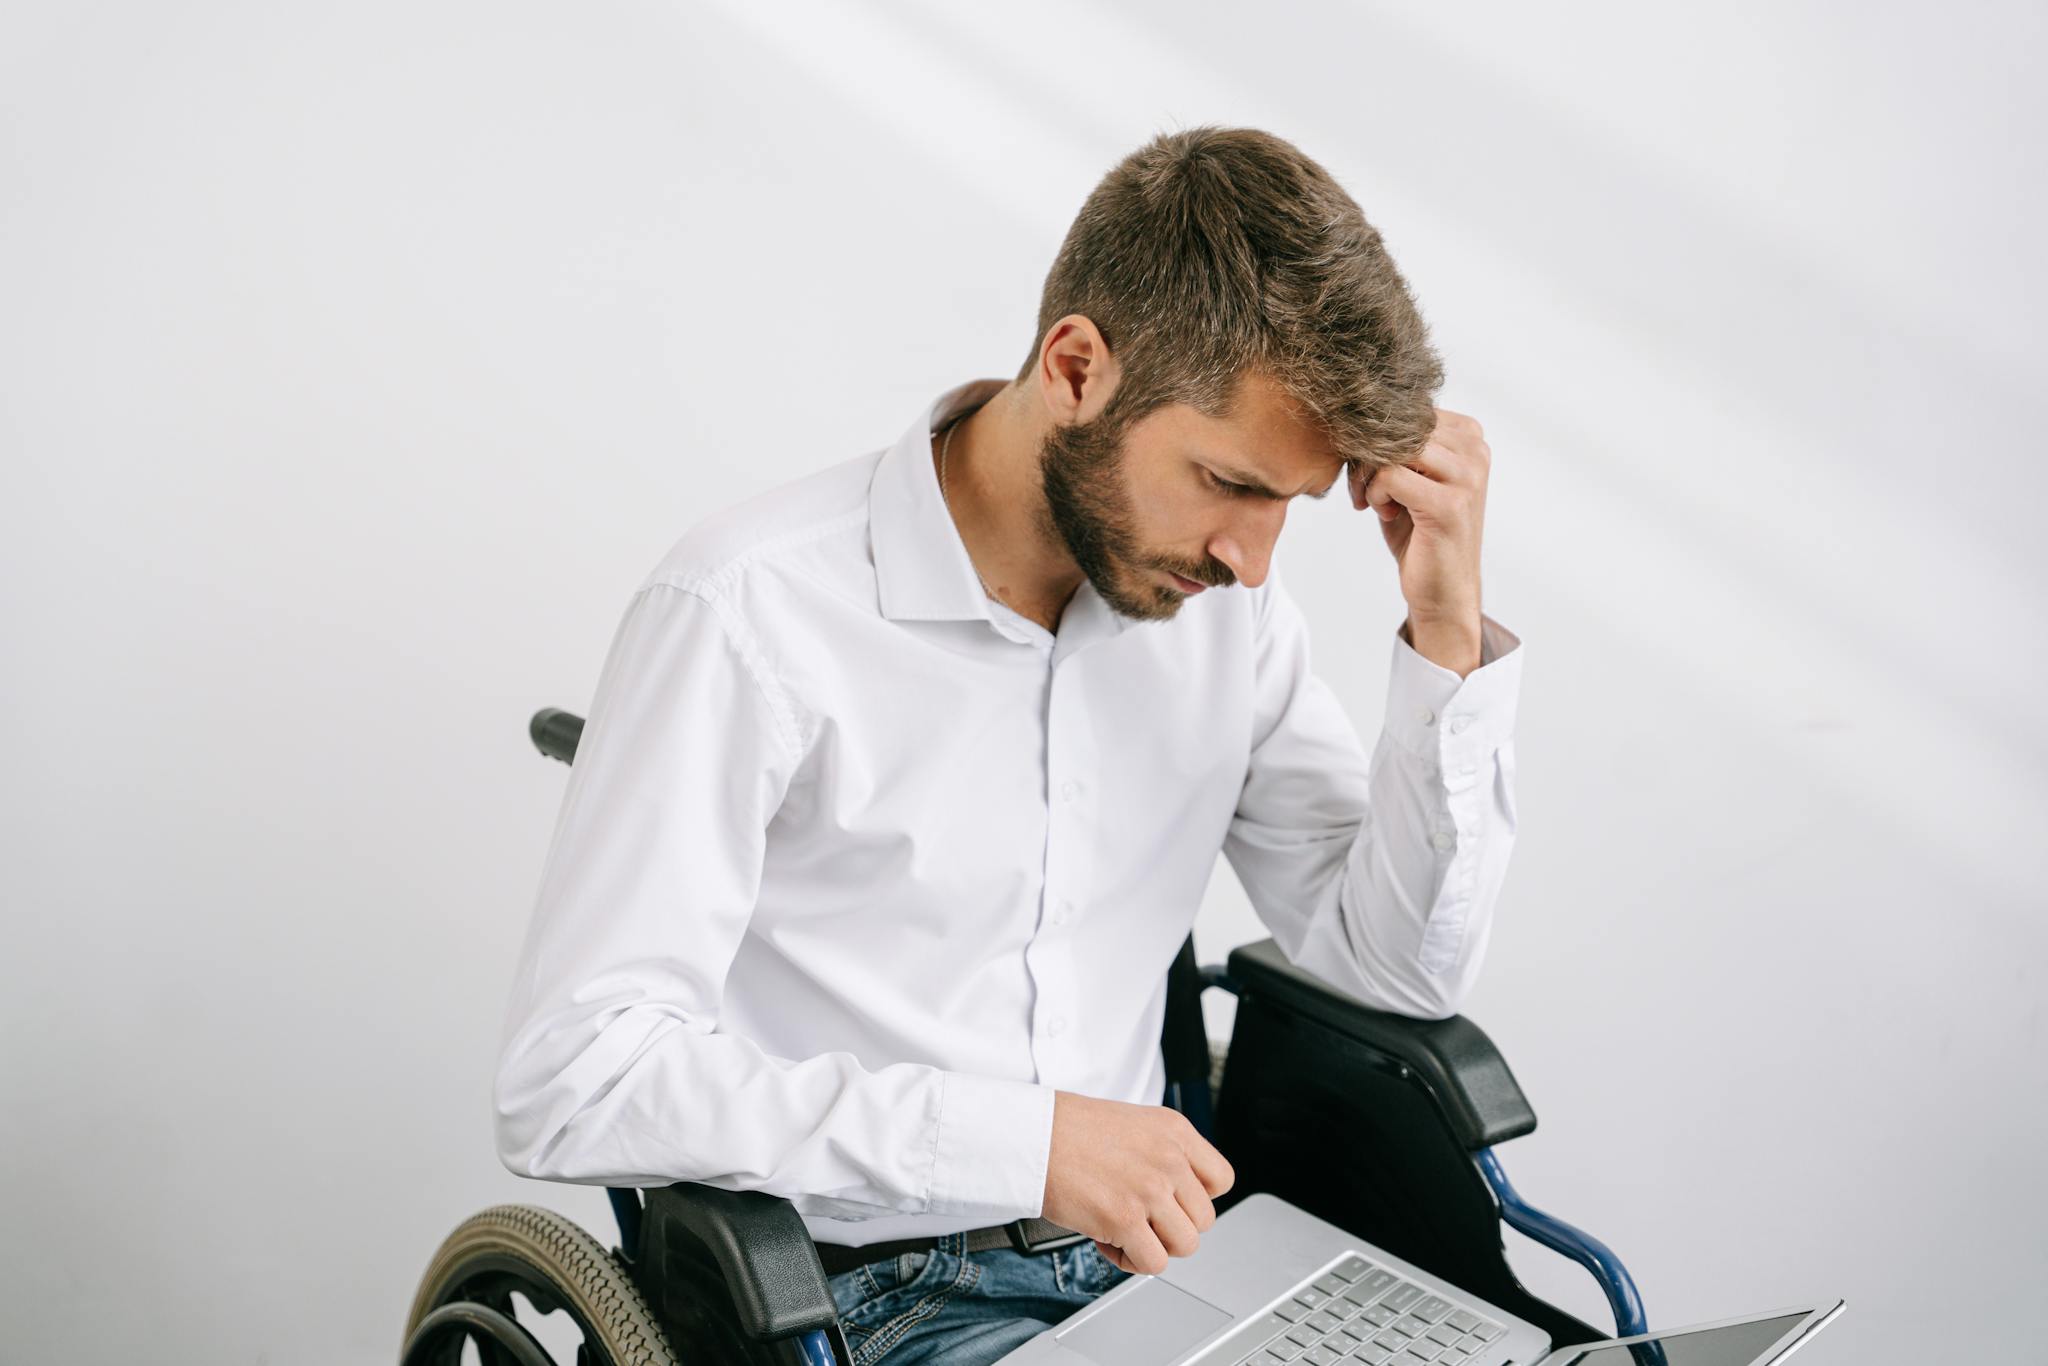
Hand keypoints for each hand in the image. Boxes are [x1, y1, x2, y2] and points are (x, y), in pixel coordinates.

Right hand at [1039, 1090, 1234, 1275]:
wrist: (1033, 1134)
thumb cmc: (1071, 1130)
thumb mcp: (1135, 1123)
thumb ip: (1164, 1154)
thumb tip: (1177, 1198)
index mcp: (1175, 1131)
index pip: (1221, 1180)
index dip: (1198, 1198)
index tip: (1174, 1200)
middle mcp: (1169, 1159)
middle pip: (1204, 1220)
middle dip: (1172, 1227)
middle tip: (1141, 1219)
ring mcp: (1149, 1189)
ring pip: (1186, 1245)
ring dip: (1156, 1247)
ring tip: (1127, 1233)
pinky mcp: (1125, 1219)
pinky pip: (1153, 1263)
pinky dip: (1133, 1262)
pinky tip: (1111, 1243)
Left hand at [1349, 408, 1490, 657]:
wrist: (1442, 589)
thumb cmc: (1419, 532)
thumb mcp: (1409, 477)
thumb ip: (1394, 444)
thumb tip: (1353, 414)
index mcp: (1469, 436)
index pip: (1407, 409)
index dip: (1375, 437)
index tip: (1367, 471)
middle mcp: (1475, 450)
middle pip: (1399, 425)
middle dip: (1366, 455)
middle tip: (1361, 488)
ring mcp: (1467, 477)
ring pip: (1392, 447)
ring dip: (1368, 475)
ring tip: (1372, 500)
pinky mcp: (1450, 505)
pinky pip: (1391, 476)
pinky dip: (1374, 493)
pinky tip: (1382, 512)